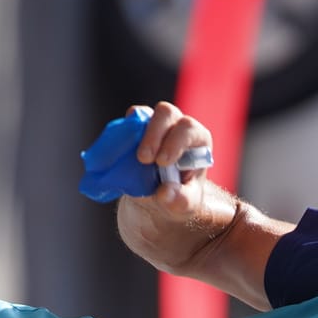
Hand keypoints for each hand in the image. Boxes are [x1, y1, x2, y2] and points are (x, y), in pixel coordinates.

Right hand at [125, 101, 212, 219]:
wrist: (160, 195)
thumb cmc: (179, 194)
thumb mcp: (185, 203)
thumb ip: (180, 199)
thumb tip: (165, 192)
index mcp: (197, 140)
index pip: (189, 130)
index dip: (175, 142)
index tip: (162, 162)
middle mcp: (178, 126)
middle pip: (167, 114)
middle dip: (154, 135)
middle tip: (144, 159)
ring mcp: (157, 124)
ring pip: (147, 113)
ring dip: (137, 134)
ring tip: (134, 158)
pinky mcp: (139, 127)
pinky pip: (130, 120)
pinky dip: (124, 131)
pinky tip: (120, 148)